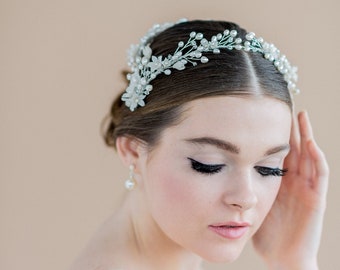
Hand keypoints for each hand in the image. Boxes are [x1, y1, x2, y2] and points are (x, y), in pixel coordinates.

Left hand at [252, 111, 328, 269]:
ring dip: (305, 136)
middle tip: (282, 106)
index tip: (263, 116)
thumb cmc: (266, 234)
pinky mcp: (316, 200)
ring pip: (308, 156)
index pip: (277, 152)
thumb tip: (223, 171)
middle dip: (289, 129)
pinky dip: (316, 158)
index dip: (273, 135)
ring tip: (299, 115)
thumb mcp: (254, 204)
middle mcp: (294, 182)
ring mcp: (306, 189)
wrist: (282, 258)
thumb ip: (245, 188)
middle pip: (293, 149)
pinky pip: (319, 175)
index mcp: (279, 182)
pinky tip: (309, 143)